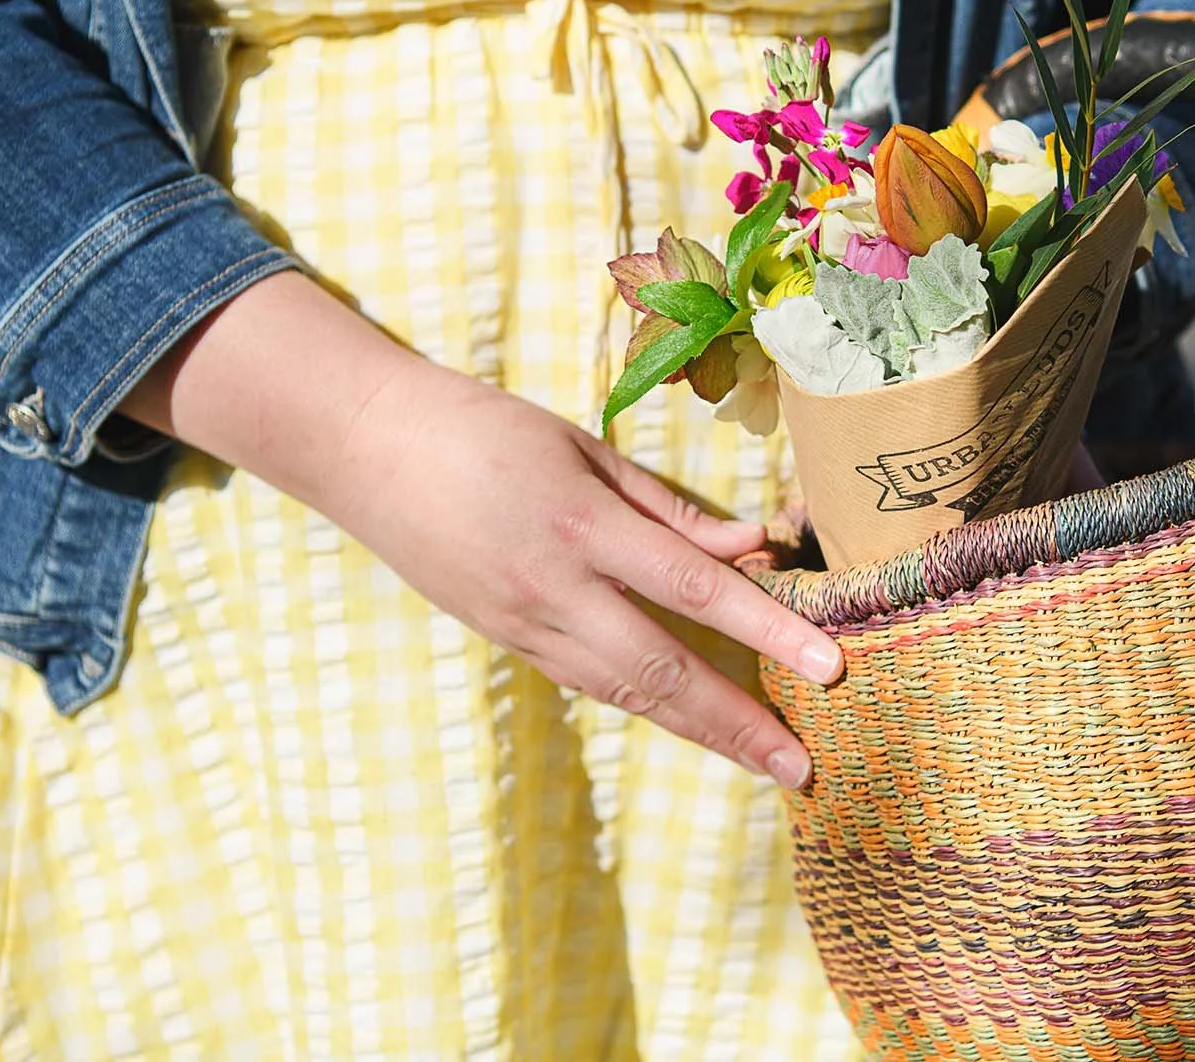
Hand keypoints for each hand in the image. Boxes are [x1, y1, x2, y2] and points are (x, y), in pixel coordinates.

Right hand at [122, 272, 843, 788]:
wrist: (366, 449)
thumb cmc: (483, 428)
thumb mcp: (582, 446)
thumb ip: (667, 506)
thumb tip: (751, 546)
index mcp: (579, 524)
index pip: (693, 587)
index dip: (765, 629)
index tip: (827, 666)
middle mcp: (552, 588)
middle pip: (661, 668)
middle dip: (736, 723)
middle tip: (801, 767)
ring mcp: (522, 624)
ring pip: (625, 692)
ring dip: (698, 731)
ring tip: (761, 762)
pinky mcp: (504, 640)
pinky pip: (588, 681)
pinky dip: (644, 705)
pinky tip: (690, 724)